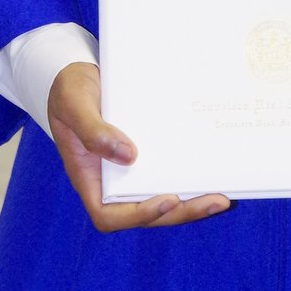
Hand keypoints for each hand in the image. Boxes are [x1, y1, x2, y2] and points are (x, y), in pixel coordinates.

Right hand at [47, 62, 230, 231]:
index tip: (167, 198)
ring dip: (190, 201)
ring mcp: (128, 170)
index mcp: (89, 177)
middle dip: (180, 212)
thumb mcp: (75, 105)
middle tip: (215, 200)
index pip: (109, 216)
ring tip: (221, 196)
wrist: (77, 75)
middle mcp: (110, 181)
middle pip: (146, 211)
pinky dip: (187, 176)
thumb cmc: (69, 90)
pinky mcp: (145, 154)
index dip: (139, 215)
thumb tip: (129, 156)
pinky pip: (166, 172)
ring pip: (160, 197)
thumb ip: (93, 131)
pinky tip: (210, 171)